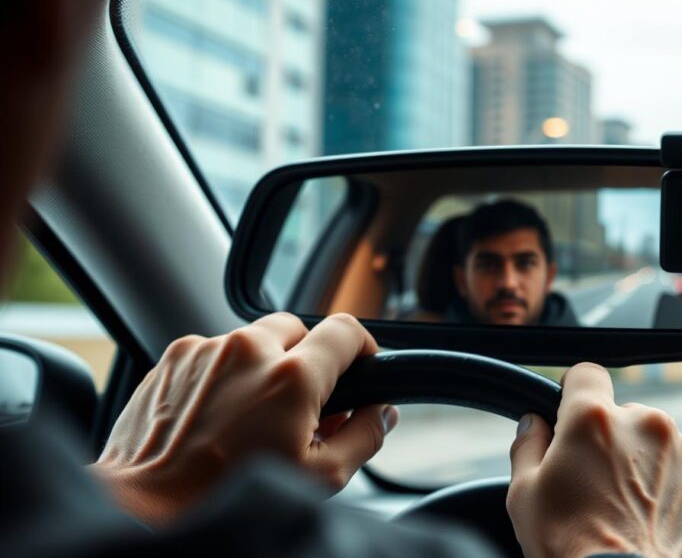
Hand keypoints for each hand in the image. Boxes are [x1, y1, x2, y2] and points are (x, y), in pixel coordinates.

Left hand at [90, 312, 398, 524]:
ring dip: (265, 367)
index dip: (363, 347)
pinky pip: (216, 352)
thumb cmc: (228, 496)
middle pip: (301, 329)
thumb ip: (365, 436)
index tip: (362, 366)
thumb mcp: (320, 479)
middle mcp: (248, 350)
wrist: (145, 507)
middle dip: (310, 361)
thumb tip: (381, 413)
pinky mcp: (175, 357)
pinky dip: (227, 375)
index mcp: (291, 377)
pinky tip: (220, 415)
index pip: (346, 331)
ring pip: (255, 339)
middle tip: (305, 404)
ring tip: (254, 415)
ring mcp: (207, 349)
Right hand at [507, 363, 681, 557]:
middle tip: (598, 487)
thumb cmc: (569, 550)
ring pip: (667, 451)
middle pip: (630, 417)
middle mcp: (650, 427)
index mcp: (597, 420)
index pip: (587, 375)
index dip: (575, 394)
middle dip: (616, 443)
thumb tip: (533, 425)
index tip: (572, 415)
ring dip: (652, 472)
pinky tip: (659, 533)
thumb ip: (528, 446)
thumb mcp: (523, 495)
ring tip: (632, 517)